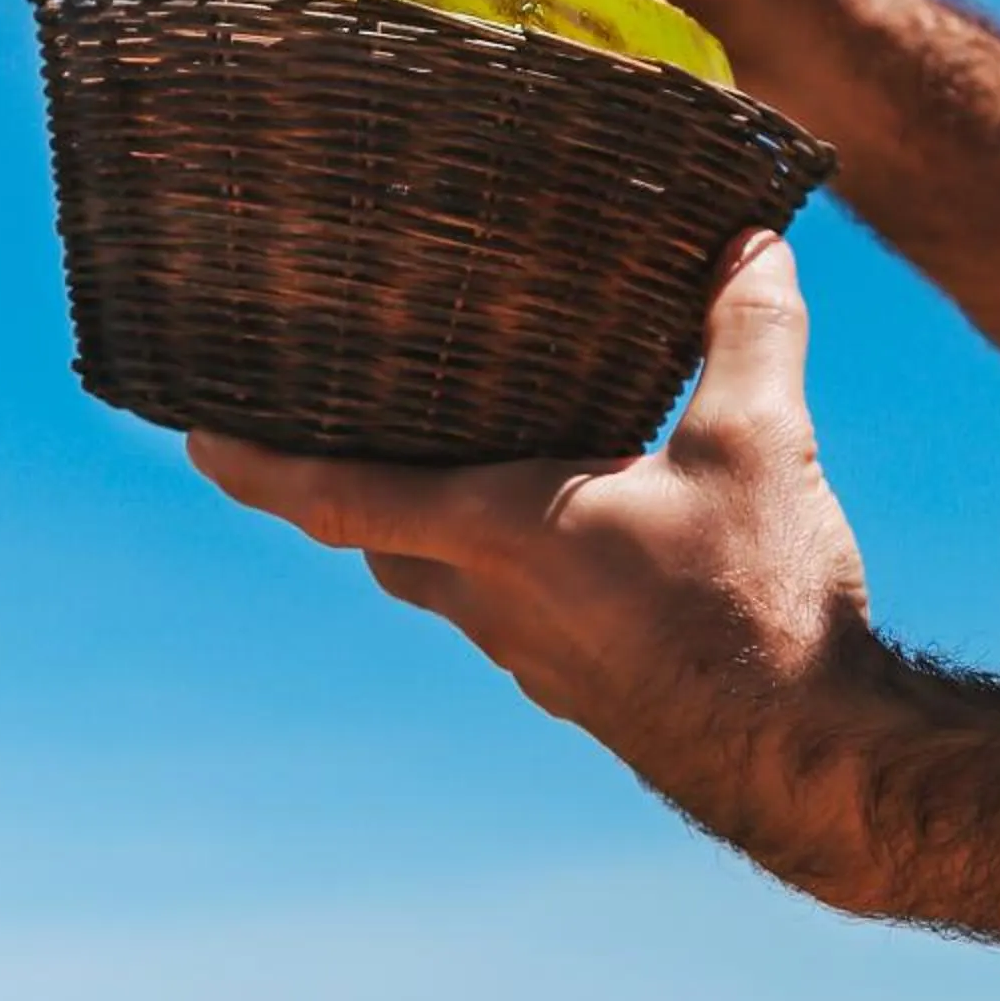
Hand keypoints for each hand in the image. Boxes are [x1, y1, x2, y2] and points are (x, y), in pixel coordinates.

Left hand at [187, 233, 878, 909]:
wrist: (808, 760)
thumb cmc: (756, 608)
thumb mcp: (757, 444)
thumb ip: (747, 332)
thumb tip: (753, 239)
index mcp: (500, 534)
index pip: (337, 495)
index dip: (257, 464)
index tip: (191, 436)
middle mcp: (492, 601)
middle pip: (379, 538)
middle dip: (339, 483)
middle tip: (319, 420)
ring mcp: (534, 655)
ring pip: (443, 579)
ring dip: (426, 523)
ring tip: (447, 453)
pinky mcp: (583, 684)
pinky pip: (509, 612)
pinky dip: (503, 562)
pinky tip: (570, 529)